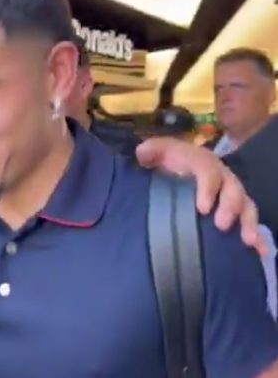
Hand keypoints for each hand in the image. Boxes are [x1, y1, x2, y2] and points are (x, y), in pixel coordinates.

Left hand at [136, 137, 265, 255]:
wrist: (171, 170)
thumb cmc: (165, 162)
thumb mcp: (155, 152)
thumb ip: (149, 151)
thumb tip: (143, 152)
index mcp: (202, 162)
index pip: (208, 171)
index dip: (208, 188)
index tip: (202, 208)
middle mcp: (221, 177)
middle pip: (233, 189)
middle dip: (230, 207)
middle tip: (221, 226)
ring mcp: (229, 194)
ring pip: (245, 206)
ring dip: (248, 223)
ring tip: (247, 241)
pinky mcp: (233, 211)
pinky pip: (248, 222)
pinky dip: (258, 236)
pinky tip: (260, 251)